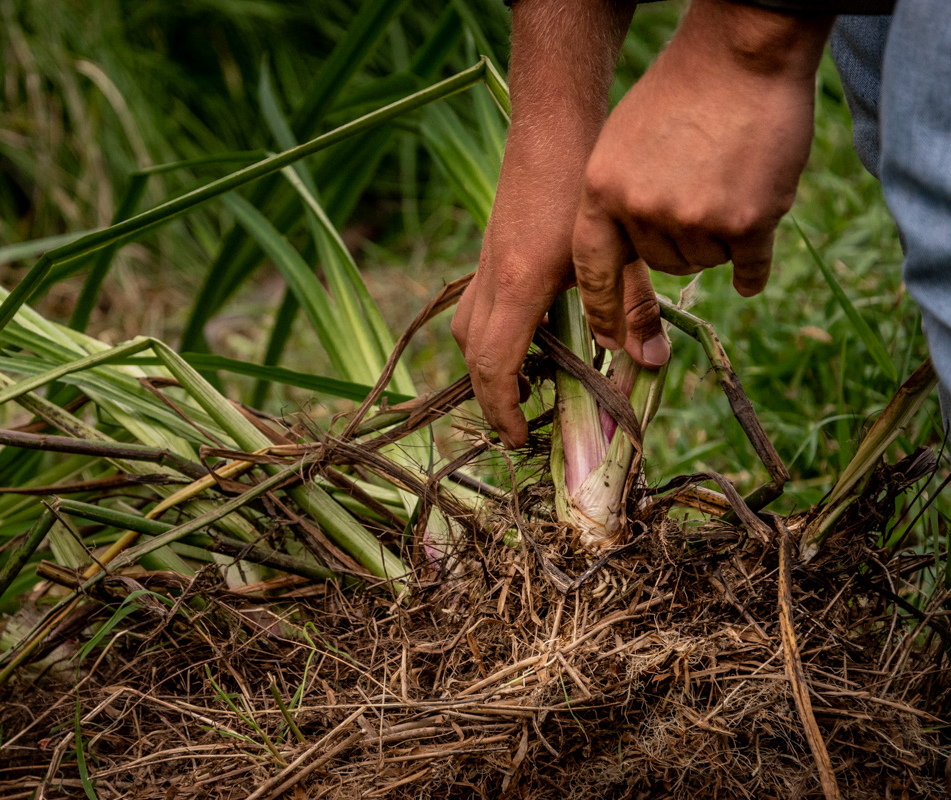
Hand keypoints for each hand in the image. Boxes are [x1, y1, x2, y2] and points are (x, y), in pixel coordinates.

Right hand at [452, 132, 666, 449]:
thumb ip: (634, 307)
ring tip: (523, 384)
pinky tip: (531, 332)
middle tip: (517, 424)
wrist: (555, 124)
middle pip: (470, 353)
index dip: (502, 409)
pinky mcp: (492, 248)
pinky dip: (493, 333)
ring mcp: (486, 261)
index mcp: (519, 285)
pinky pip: (478, 305)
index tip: (519, 439)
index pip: (493, 365)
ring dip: (486, 364)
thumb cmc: (588, 180)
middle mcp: (492, 277)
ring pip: (467, 328)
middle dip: (487, 395)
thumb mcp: (619, 249)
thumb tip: (651, 362)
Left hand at [572, 0, 833, 350]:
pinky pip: (748, 267)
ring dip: (717, 237)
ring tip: (724, 182)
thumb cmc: (678, 97)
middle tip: (697, 192)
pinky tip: (751, 267)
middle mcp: (641, 210)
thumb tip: (621, 267)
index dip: (602, 310)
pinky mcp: (746, 220)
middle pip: (660, 264)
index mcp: (600, 192)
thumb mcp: (620, 148)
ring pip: (703, 262)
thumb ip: (616, 204)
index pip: (592, 270)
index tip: (609, 345)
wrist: (742, 55)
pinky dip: (752, 269)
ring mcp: (694, 217)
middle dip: (679, 241)